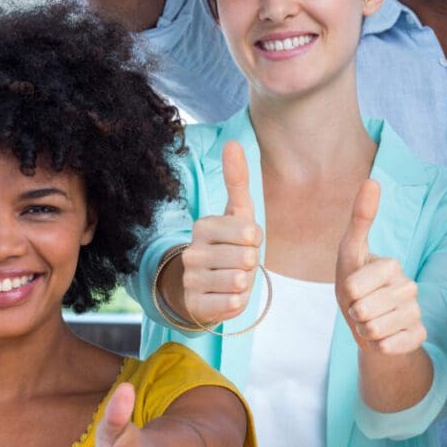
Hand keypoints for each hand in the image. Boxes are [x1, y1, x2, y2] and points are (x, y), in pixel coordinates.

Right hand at [181, 142, 261, 325]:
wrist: (205, 287)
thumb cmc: (229, 246)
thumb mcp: (237, 213)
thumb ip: (237, 180)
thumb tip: (232, 142)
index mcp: (203, 226)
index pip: (249, 233)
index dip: (255, 241)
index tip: (243, 243)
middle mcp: (192, 252)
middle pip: (247, 258)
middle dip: (251, 265)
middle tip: (239, 264)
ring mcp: (191, 279)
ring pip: (239, 281)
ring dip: (245, 283)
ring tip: (234, 279)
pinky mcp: (195, 305)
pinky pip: (232, 304)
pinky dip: (238, 302)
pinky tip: (227, 295)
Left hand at [335, 180, 424, 354]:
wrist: (371, 326)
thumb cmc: (355, 286)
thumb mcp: (349, 253)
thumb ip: (360, 218)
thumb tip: (373, 180)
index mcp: (392, 265)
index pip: (353, 287)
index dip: (346, 294)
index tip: (353, 290)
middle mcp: (410, 286)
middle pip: (363, 310)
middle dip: (353, 314)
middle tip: (360, 309)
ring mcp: (416, 312)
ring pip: (374, 330)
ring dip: (363, 331)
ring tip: (369, 322)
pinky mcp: (419, 335)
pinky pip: (388, 347)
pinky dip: (377, 346)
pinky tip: (383, 337)